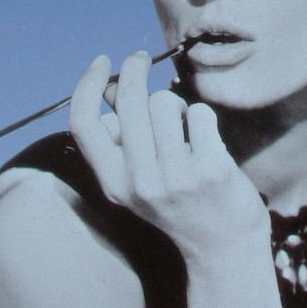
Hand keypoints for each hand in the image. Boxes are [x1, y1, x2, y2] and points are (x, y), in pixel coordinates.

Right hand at [69, 52, 269, 267]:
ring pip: (165, 101)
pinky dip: (202, 119)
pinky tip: (206, 142)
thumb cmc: (179, 203)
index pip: (83, 124)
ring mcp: (177, 177)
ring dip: (174, 104)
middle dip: (134, 68)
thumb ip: (121, 137)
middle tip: (140, 58)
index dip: (87, 86)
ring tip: (183, 128)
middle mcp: (140, 182)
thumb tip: (109, 86)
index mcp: (114, 184)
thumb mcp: (137, 180)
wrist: (223, 248)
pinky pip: (199, 113)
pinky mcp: (211, 169)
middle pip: (128, 101)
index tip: (101, 62)